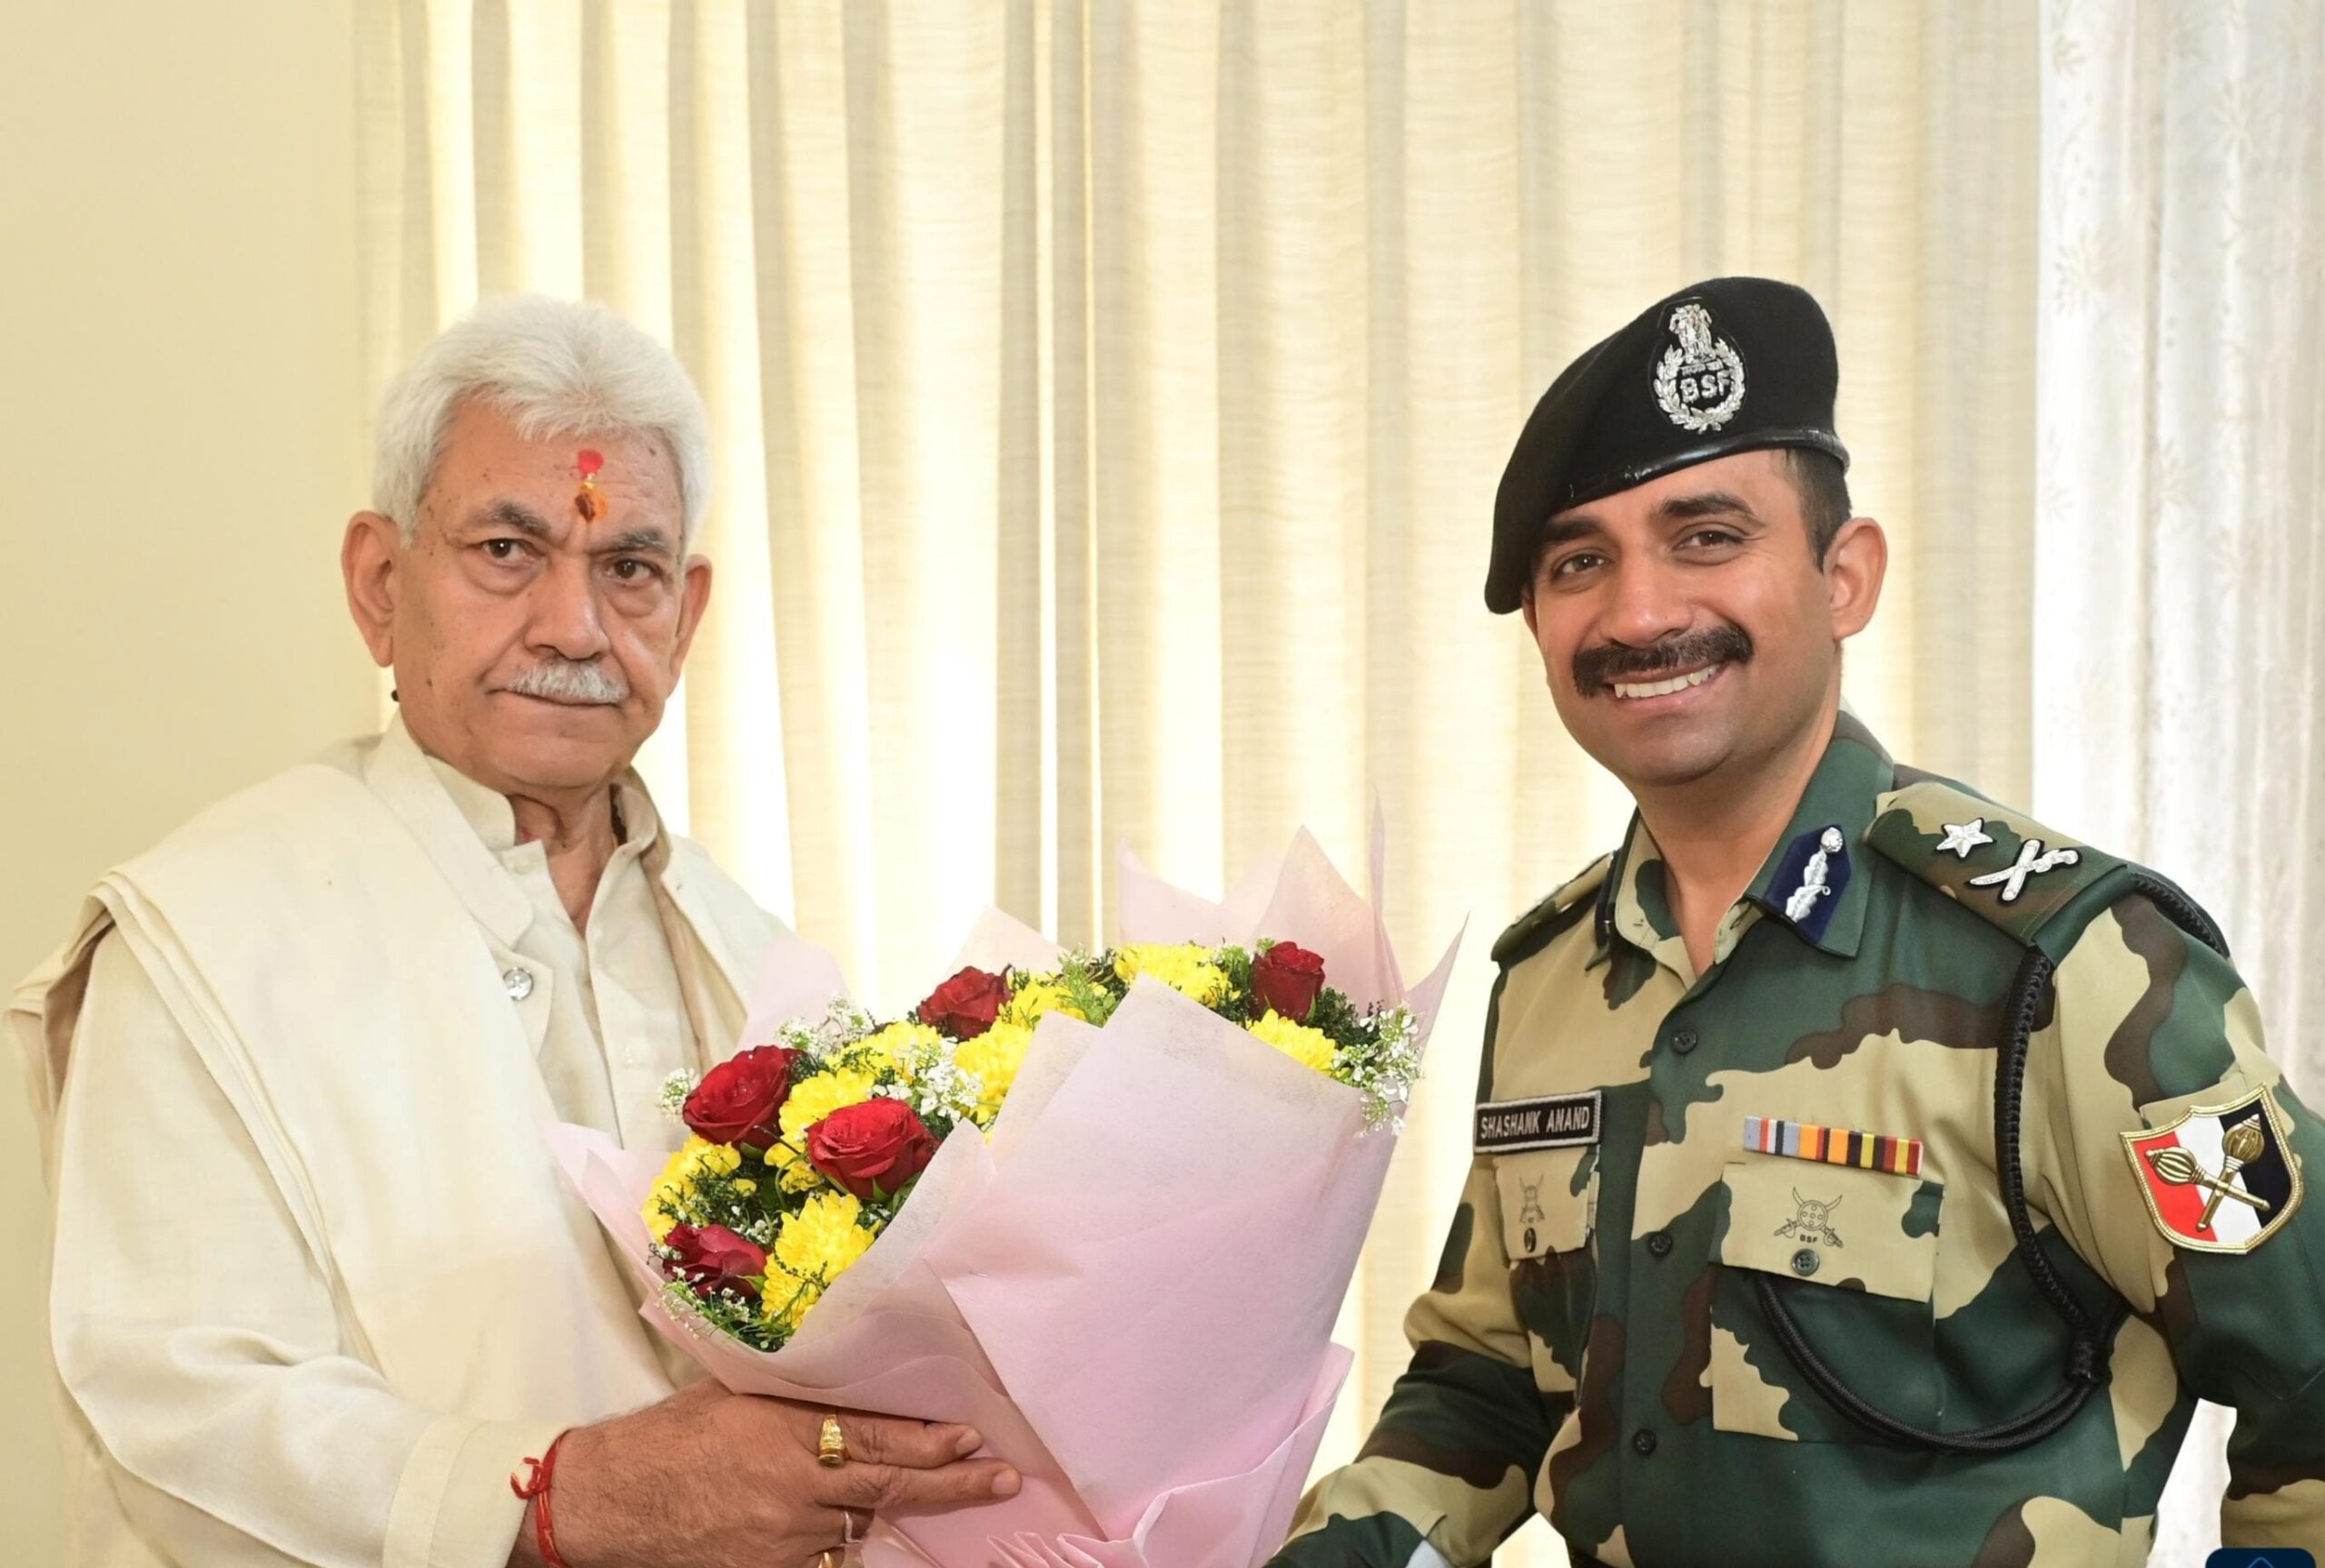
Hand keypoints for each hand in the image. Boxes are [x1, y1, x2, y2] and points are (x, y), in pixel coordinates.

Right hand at [516, 1381, 1020, 1567]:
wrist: (609, 1503)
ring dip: (894, 1512)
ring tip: (947, 1495)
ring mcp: (783, 1538)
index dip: (928, 1441)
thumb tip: (845, 1376)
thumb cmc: (666, 1439)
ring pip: (859, 1527)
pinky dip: (843, 1543)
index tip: (970, 1436)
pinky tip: (856, 1530)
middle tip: (1001, 1477)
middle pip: (887, 1488)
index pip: (876, 1438)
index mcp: (784, 1431)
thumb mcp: (734, 1396)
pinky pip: (825, 1558)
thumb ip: (792, 1394)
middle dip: (951, 1483)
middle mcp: (792, 1487)